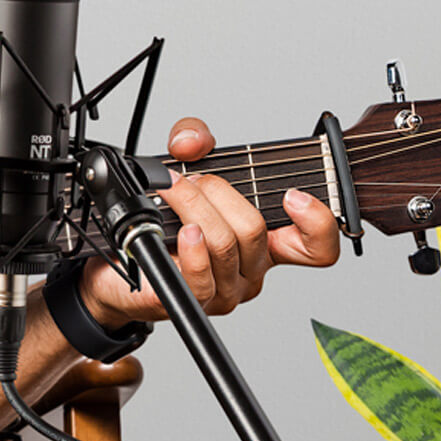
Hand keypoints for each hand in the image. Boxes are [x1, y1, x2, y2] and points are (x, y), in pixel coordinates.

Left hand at [79, 117, 339, 328]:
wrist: (122, 257)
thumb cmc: (164, 219)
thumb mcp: (186, 166)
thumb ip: (194, 138)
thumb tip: (192, 141)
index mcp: (265, 243)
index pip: (317, 247)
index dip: (318, 222)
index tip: (293, 195)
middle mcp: (250, 270)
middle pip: (253, 229)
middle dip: (217, 190)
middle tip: (190, 180)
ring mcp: (224, 290)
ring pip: (224, 244)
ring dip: (193, 206)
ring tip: (171, 192)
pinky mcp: (192, 302)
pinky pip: (201, 277)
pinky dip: (190, 247)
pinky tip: (180, 232)